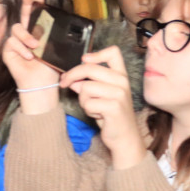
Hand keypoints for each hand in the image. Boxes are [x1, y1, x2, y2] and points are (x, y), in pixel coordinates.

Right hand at [1, 0, 64, 107]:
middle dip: (27, 3)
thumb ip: (56, 36)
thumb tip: (68, 23)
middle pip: (24, 14)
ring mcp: (16, 42)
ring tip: (35, 46)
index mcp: (38, 32)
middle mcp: (26, 34)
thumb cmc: (50, 67)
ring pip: (17, 28)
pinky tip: (29, 56)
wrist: (41, 83)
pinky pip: (12, 42)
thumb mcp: (56, 48)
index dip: (36, 3)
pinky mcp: (8, 51)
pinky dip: (21, 49)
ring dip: (27, 36)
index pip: (36, 15)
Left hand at [61, 47, 143, 167]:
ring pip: (85, 87)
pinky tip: (98, 115)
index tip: (84, 59)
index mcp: (121, 75)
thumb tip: (71, 79)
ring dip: (83, 100)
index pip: (113, 52)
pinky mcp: (114, 107)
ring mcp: (119, 94)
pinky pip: (88, 103)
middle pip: (90, 68)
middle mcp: (122, 81)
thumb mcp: (102, 96)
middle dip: (72, 75)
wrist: (125, 138)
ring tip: (93, 108)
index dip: (96, 53)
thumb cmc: (112, 116)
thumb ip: (89, 84)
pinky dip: (87, 110)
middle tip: (64, 83)